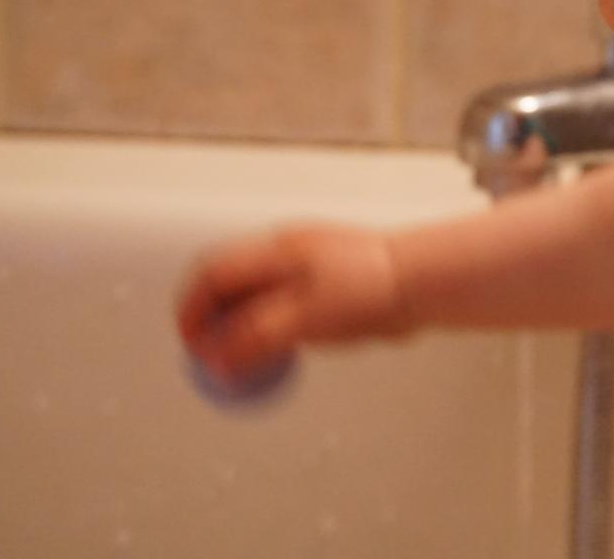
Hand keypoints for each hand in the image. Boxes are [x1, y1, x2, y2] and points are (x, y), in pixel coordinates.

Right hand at [175, 223, 412, 383]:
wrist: (423, 282)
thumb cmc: (371, 288)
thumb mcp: (303, 318)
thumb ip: (256, 339)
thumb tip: (218, 360)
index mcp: (276, 251)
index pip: (212, 273)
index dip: (191, 309)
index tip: (190, 344)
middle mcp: (289, 254)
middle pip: (230, 284)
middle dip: (213, 321)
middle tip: (210, 357)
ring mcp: (310, 267)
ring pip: (257, 296)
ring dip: (241, 327)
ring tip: (241, 360)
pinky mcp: (331, 285)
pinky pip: (285, 306)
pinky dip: (271, 329)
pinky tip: (282, 351)